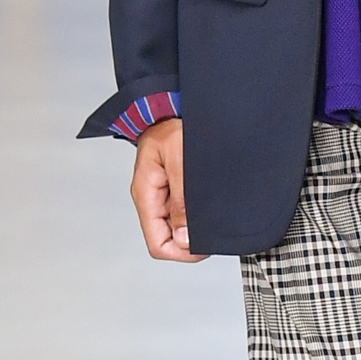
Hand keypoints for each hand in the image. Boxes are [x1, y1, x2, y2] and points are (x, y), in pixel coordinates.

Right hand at [130, 117, 204, 262]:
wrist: (172, 107)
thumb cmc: (173, 125)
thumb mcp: (180, 159)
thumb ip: (182, 198)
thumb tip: (184, 236)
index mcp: (146, 194)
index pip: (158, 243)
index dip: (181, 252)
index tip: (204, 246)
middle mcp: (152, 199)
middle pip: (167, 240)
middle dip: (190, 242)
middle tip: (214, 233)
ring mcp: (161, 195)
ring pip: (176, 229)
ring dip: (194, 229)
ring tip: (213, 219)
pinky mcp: (173, 189)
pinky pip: (182, 213)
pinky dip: (196, 216)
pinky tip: (209, 208)